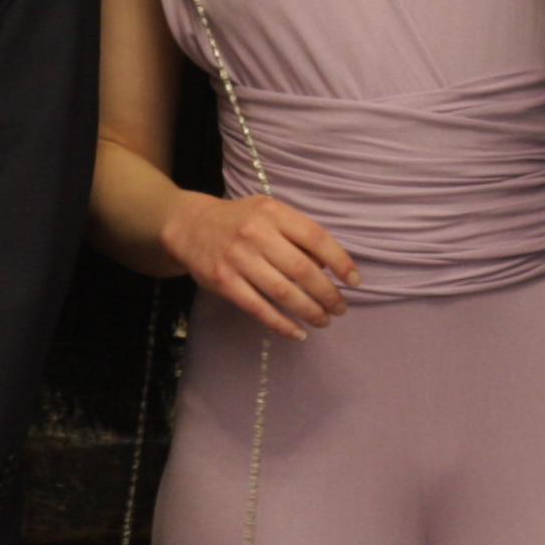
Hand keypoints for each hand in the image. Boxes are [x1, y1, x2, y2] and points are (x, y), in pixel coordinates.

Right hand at [162, 190, 358, 341]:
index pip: (316, 237)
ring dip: (309, 311)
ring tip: (324, 320)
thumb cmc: (239, 221)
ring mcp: (238, 258)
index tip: (354, 281)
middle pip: (302, 269)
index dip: (340, 261)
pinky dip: (281, 324)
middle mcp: (256, 233)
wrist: (189, 226)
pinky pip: (258, 308)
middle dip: (327, 293)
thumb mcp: (269, 213)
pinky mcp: (224, 281)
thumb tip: (330, 267)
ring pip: (283, 292)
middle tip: (340, 307)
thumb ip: (298, 234)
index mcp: (273, 212)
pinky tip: (298, 332)